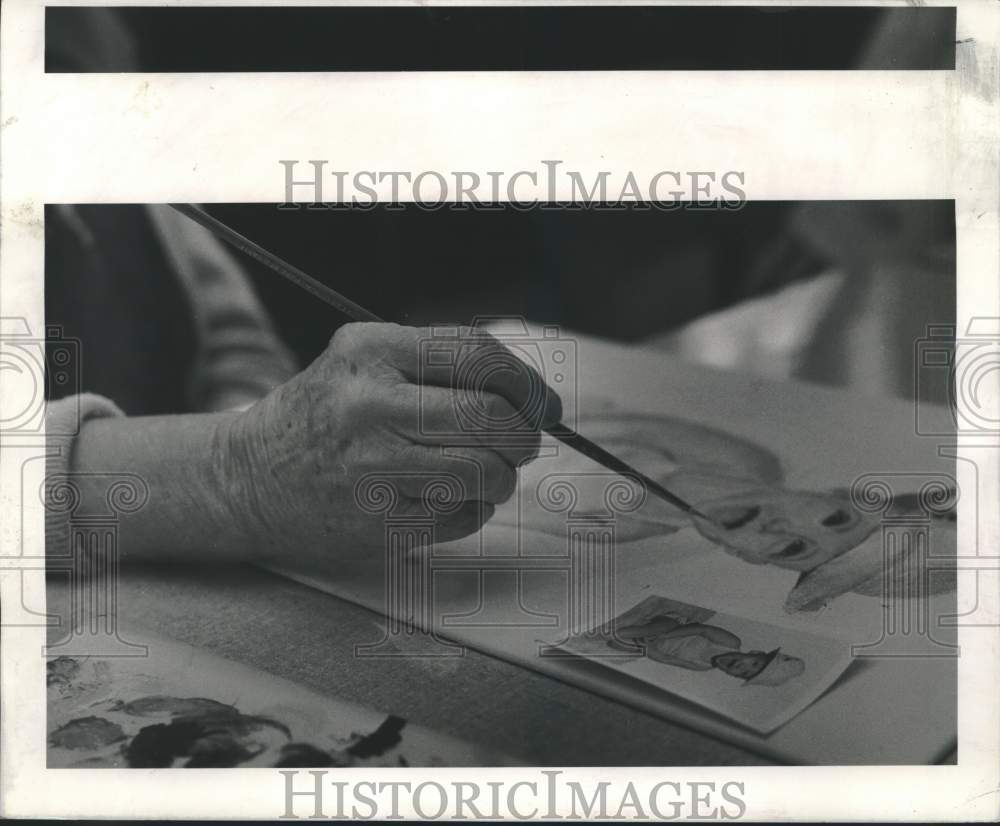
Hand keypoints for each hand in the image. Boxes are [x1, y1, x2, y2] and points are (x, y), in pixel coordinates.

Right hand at [217, 322, 562, 559]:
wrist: (249, 477)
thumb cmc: (327, 414)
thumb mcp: (367, 360)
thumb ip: (444, 365)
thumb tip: (537, 398)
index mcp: (370, 351)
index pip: (477, 357)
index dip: (527, 383)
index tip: (545, 406)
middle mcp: (369, 405)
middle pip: (491, 416)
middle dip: (524, 434)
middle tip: (521, 443)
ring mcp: (372, 469)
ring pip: (487, 472)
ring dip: (501, 477)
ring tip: (479, 472)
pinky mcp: (378, 525)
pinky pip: (465, 516)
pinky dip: (471, 509)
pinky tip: (440, 498)